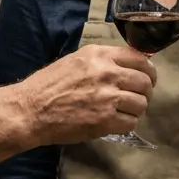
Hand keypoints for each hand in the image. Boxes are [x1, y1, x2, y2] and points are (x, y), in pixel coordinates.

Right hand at [15, 44, 156, 145]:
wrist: (30, 110)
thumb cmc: (48, 85)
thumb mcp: (75, 61)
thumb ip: (101, 61)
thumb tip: (126, 67)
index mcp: (99, 55)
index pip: (139, 58)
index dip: (148, 70)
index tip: (147, 77)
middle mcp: (106, 72)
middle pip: (144, 81)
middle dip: (145, 91)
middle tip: (138, 98)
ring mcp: (107, 97)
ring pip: (141, 103)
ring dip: (136, 109)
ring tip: (125, 112)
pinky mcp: (105, 120)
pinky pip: (131, 122)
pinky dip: (127, 124)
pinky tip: (116, 122)